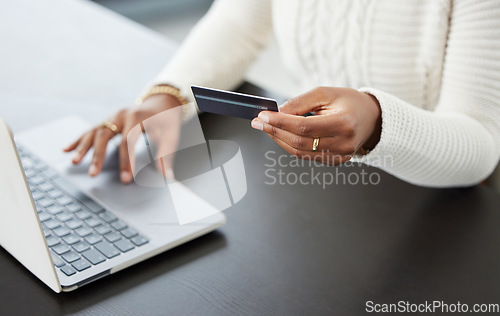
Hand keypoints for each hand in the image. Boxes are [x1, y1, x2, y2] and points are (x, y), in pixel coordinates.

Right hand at [63, 94, 180, 182]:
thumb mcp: (171, 136)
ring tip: (74, 162)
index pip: (128, 141)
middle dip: (98, 156)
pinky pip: (91, 130)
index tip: (124, 179)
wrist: (161, 102)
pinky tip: (66, 149)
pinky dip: (79, 140)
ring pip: (94, 132)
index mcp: (137, 117)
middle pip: (105, 135)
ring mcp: (112, 117)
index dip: (126, 161)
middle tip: (93, 174)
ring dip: (83, 148)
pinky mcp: (108, 120)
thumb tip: (167, 177)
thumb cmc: (166, 120)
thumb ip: (166, 156)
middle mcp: (121, 115)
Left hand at [251, 87, 380, 164]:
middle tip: (258, 121)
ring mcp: (339, 156)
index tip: (262, 115)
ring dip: (279, 139)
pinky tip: (281, 134)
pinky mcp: (335, 161)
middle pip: (299, 142)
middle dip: (275, 131)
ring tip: (266, 126)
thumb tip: (277, 112)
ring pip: (300, 152)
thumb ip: (300, 102)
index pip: (304, 127)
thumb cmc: (349, 102)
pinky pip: (306, 155)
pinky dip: (290, 145)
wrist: (371, 118)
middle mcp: (343, 144)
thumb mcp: (325, 93)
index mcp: (344, 124)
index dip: (280, 122)